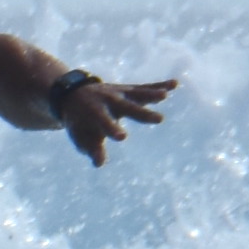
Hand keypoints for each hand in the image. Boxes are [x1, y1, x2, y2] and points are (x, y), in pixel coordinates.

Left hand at [50, 77, 174, 166]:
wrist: (74, 95)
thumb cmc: (80, 122)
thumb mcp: (80, 137)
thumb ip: (91, 149)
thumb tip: (99, 164)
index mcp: (94, 112)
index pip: (104, 122)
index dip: (112, 129)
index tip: (123, 137)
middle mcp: (108, 100)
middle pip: (126, 107)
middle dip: (141, 113)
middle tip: (159, 119)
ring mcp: (120, 93)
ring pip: (137, 94)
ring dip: (151, 94)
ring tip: (165, 95)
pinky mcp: (129, 90)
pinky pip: (146, 88)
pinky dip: (160, 85)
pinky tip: (175, 84)